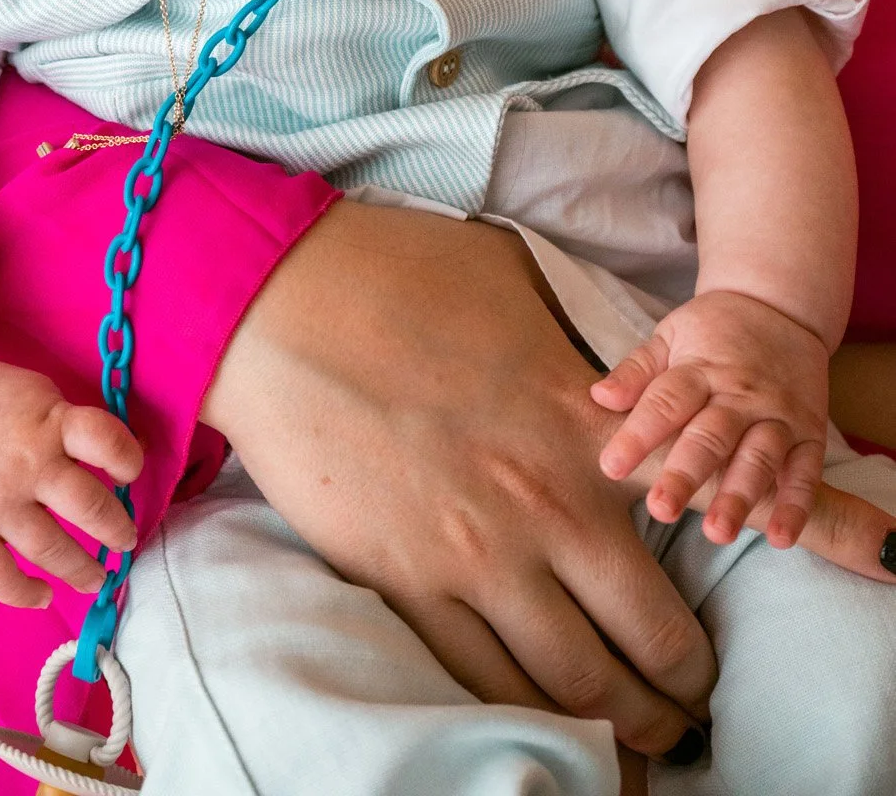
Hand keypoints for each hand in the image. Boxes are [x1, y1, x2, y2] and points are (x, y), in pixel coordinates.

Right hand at [0, 359, 143, 606]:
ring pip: (50, 549)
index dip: (129, 461)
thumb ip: (78, 428)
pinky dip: (23, 594)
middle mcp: (29, 464)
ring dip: (81, 571)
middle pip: (88, 506)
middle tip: (124, 540)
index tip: (129, 474)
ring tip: (97, 578)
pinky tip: (44, 596)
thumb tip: (129, 457)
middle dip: (116, 531)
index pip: (107, 442)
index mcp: (51, 423)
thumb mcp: (45, 397)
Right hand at [204, 201, 716, 762]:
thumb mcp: (518, 288)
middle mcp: (551, 508)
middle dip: (681, 688)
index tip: (724, 587)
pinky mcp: (406, 584)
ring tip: (637, 734)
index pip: (691, 517)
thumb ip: (567, 353)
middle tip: (690, 707)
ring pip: (577, 682)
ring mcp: (478, 558)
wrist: (285, 305)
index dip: (723, 562)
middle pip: (652, 638)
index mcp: (586, 427)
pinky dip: (528, 714)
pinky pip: (484, 679)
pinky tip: (547, 721)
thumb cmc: (400, 275)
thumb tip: (599, 382)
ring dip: (622, 724)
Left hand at [591, 290, 828, 547]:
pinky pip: (806, 472)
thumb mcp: (670, 335)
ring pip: (758, 457)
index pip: (665, 403)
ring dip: (739, 495)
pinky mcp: (809, 432)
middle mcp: (740, 393)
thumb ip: (636, 370)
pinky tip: (780, 536)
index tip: (610, 467)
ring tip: (717, 532)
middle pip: (710, 436)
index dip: (637, 435)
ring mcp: (778, 414)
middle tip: (661, 508)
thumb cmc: (713, 328)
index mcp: (699, 368)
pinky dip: (796, 505)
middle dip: (686, 474)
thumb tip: (599, 397)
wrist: (780, 306)